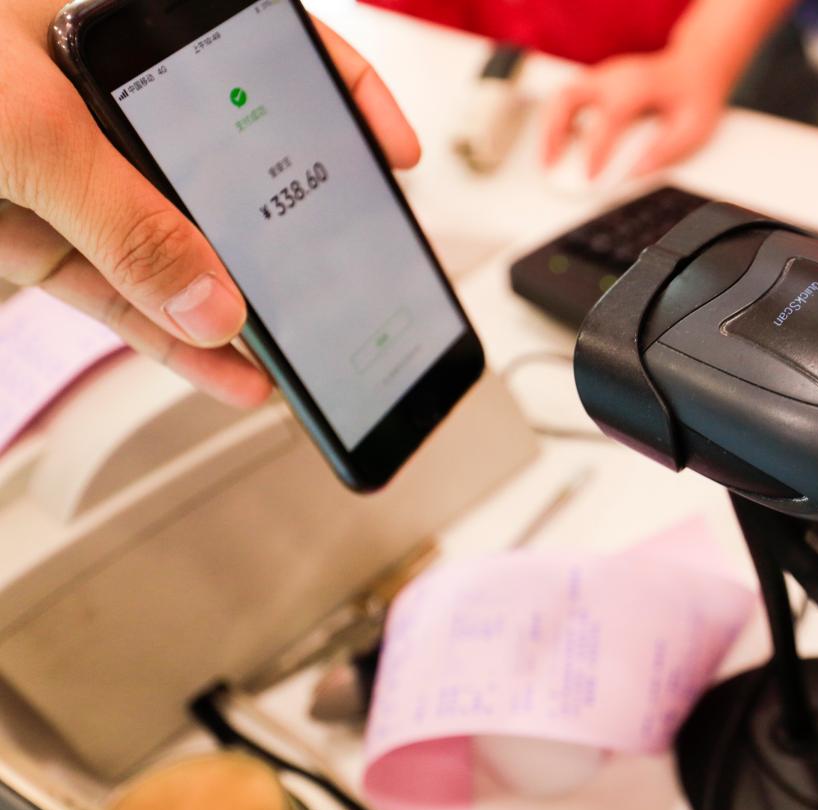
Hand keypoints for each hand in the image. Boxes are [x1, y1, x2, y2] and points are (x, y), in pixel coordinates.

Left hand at [0, 2, 419, 405]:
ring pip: (173, 241)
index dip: (333, 91)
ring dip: (228, 304)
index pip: (255, 46)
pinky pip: (117, 290)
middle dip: (283, 230)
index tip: (384, 148)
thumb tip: (212, 296)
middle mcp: (98, 86)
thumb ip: (127, 214)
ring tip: (294, 353)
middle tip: (337, 276)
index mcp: (113, 13)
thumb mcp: (22, 122)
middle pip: (223, 163)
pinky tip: (222, 369)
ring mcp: (64, 166)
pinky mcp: (27, 234)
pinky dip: (165, 335)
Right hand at [541, 50, 733, 180]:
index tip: (590, 177)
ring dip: (549, 128)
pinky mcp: (598, 82)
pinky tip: (562, 145)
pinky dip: (559, 121)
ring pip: (563, 95)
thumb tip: (636, 173)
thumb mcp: (694, 128)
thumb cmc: (694, 96)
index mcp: (638, 87)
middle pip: (569, 97)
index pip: (608, 119)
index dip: (596, 150)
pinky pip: (570, 98)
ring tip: (548, 159)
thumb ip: (667, 151)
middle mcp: (615, 77)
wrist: (696, 66)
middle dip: (554, 134)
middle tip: (549, 165)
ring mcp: (603, 76)